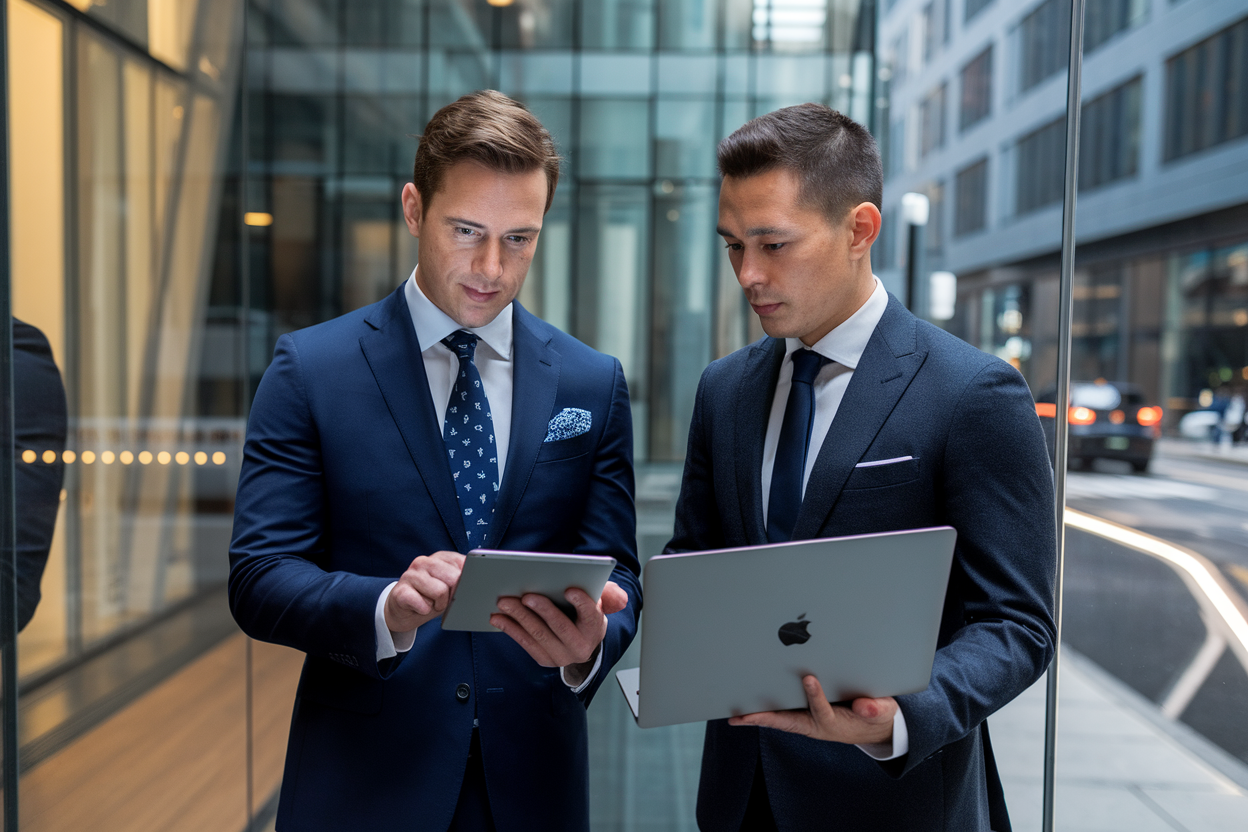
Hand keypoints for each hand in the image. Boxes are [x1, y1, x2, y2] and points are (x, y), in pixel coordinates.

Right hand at [384, 550, 465, 633]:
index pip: (463, 563)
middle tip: (443, 600)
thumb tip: (475, 583)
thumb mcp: (450, 587)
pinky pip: (422, 605)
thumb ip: (462, 579)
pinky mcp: (400, 592)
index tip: (460, 590)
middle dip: (453, 595)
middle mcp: (423, 561)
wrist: (402, 611)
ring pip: (440, 592)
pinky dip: (425, 611)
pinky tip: (419, 608)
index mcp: (439, 557)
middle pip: (454, 578)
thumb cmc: (430, 598)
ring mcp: (410, 575)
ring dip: (439, 605)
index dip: (466, 581)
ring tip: (431, 604)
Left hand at [490, 581, 628, 684]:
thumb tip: (619, 598)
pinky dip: (510, 629)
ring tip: (505, 602)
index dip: (581, 602)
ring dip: (519, 618)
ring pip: (538, 635)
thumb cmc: (586, 614)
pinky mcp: (544, 659)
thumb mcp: (600, 601)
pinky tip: (498, 617)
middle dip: (542, 610)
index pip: (591, 614)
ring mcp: (561, 655)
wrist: (581, 640)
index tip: (570, 589)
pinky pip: (524, 643)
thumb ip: (608, 593)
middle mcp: (580, 646)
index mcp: (595, 628)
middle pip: (559, 626)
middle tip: (526, 595)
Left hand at [728, 675, 896, 745]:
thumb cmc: (876, 715)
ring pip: (780, 719)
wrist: (876, 727)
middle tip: (742, 717)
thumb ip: (876, 709)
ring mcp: (809, 722)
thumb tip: (865, 706)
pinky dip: (764, 712)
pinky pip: (781, 714)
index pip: (822, 710)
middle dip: (765, 719)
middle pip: (788, 722)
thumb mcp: (883, 712)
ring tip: (735, 714)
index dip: (816, 696)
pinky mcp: (805, 716)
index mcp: (836, 723)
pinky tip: (746, 707)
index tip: (809, 679)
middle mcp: (817, 724)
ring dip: (758, 716)